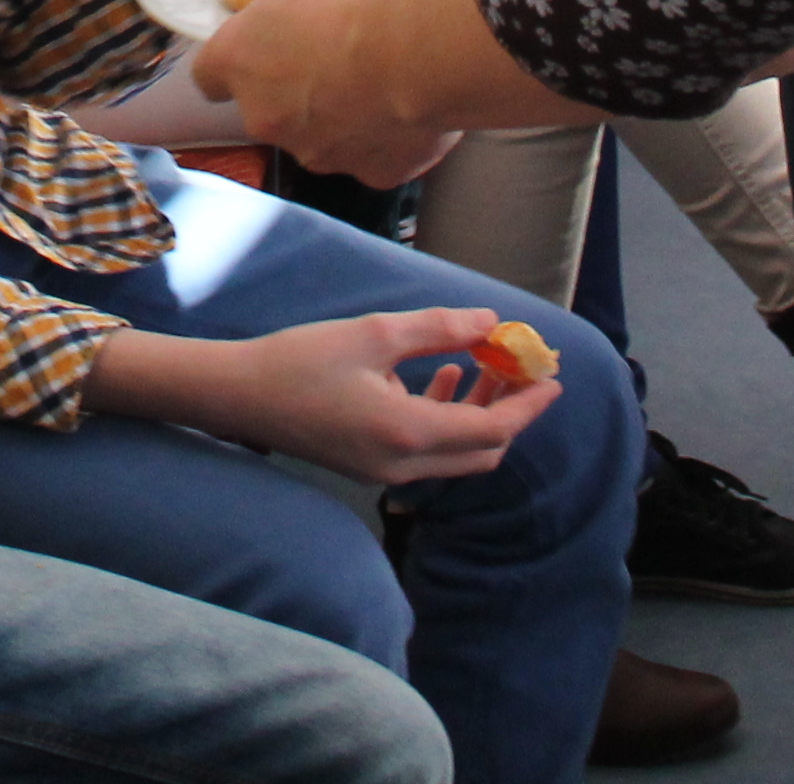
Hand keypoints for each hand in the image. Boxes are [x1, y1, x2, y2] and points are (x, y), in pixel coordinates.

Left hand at [191, 0, 463, 185]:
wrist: (422, 44)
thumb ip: (308, 12)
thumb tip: (328, 12)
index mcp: (241, 57)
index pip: (211, 74)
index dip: (236, 67)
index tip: (254, 58)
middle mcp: (266, 115)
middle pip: (271, 111)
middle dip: (302, 95)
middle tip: (345, 63)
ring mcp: (316, 151)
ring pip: (324, 139)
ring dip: (347, 119)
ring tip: (389, 82)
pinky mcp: (370, 173)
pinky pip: (376, 157)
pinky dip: (392, 141)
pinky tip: (417, 109)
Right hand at [215, 307, 564, 483]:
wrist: (240, 395)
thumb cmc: (301, 360)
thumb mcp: (374, 333)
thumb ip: (438, 329)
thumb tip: (492, 322)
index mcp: (408, 434)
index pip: (493, 430)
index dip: (528, 404)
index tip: (553, 377)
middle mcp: (403, 464)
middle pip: (482, 449)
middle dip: (510, 408)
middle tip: (522, 365)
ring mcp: (385, 470)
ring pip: (457, 452)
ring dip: (480, 411)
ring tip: (488, 361)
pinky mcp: (370, 464)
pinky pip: (429, 451)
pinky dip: (448, 417)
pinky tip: (442, 375)